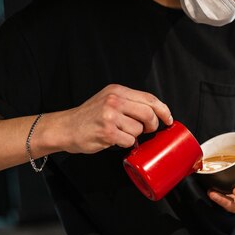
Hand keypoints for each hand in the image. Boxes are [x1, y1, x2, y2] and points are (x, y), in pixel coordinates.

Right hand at [57, 84, 172, 153]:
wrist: (66, 127)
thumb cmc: (89, 116)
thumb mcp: (108, 99)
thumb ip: (128, 102)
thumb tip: (154, 112)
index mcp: (117, 90)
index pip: (149, 98)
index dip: (163, 109)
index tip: (168, 118)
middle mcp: (114, 100)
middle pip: (148, 113)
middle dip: (152, 125)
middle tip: (148, 130)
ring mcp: (110, 116)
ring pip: (138, 129)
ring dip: (133, 135)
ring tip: (120, 132)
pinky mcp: (107, 132)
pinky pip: (129, 141)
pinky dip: (125, 143)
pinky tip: (114, 139)